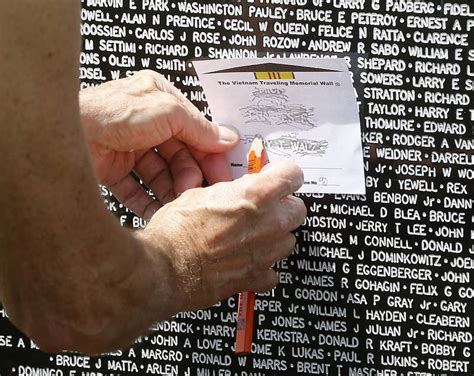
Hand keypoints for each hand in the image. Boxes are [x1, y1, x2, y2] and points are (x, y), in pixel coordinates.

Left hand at [80, 70, 238, 219]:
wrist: (66, 132)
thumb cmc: (111, 112)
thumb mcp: (167, 111)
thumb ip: (199, 127)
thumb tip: (226, 137)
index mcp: (160, 100)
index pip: (195, 130)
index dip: (211, 152)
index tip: (223, 173)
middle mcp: (146, 124)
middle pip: (179, 156)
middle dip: (190, 175)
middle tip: (198, 191)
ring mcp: (129, 148)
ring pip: (160, 176)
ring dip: (172, 191)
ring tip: (179, 203)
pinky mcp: (113, 170)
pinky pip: (138, 190)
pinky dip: (149, 202)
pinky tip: (159, 211)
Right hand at [138, 162, 306, 311]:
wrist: (163, 268)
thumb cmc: (175, 231)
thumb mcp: (199, 194)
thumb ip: (229, 191)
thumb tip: (236, 190)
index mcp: (254, 195)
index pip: (293, 175)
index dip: (285, 174)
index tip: (279, 177)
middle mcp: (266, 223)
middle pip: (298, 210)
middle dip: (283, 207)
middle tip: (265, 208)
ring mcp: (264, 253)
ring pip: (288, 240)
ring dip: (275, 237)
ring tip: (253, 236)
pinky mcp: (255, 277)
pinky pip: (272, 272)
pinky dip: (263, 267)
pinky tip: (246, 261)